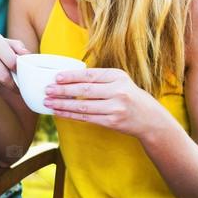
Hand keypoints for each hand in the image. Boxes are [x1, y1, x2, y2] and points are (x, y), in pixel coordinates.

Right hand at [0, 34, 28, 90]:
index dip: (18, 70)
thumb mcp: (3, 41)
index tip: (21, 74)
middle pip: (3, 75)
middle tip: (15, 85)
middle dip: (12, 83)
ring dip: (1, 83)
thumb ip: (18, 47)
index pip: (11, 61)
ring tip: (0, 78)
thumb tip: (28, 55)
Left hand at [43, 67, 159, 135]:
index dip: (72, 76)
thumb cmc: (129, 96)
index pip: (90, 75)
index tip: (56, 77)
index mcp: (118, 76)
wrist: (149, 118)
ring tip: (48, 102)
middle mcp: (118, 91)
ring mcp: (115, 108)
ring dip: (63, 104)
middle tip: (47, 89)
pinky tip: (59, 112)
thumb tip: (70, 76)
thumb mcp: (120, 81)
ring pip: (83, 106)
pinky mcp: (112, 122)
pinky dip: (70, 115)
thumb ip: (100, 78)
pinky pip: (86, 118)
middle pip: (85, 90)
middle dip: (63, 90)